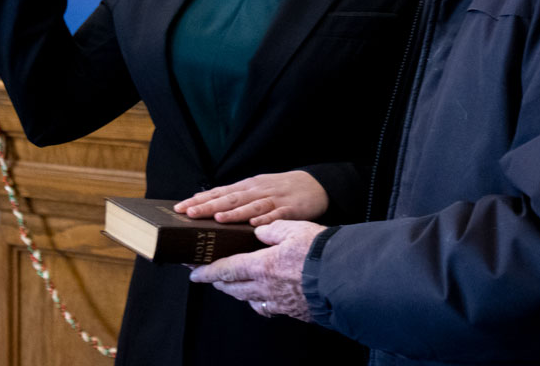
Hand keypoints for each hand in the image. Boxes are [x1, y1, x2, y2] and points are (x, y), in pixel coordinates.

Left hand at [174, 170, 327, 224]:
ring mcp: (274, 199)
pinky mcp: (291, 209)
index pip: (219, 192)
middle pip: (230, 198)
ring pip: (251, 206)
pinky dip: (266, 219)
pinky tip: (255, 225)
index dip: (199, 200)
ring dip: (234, 212)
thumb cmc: (280, 190)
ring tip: (217, 218)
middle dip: (209, 205)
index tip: (179, 207)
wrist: (315, 184)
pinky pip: (277, 215)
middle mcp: (257, 191)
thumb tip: (205, 202)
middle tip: (189, 213)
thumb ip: (233, 196)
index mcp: (247, 187)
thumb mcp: (255, 188)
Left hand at [189, 220, 324, 321]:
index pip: (225, 270)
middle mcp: (266, 287)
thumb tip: (259, 229)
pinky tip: (262, 298)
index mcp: (262, 266)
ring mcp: (279, 302)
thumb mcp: (294, 228)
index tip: (193, 272)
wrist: (345, 279)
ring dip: (236, 292)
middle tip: (209, 277)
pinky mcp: (293, 310)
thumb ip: (273, 228)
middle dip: (218, 282)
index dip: (207, 272)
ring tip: (232, 286)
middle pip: (233, 288)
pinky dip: (260, 302)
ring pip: (249, 299)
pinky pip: (268, 308)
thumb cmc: (320, 253)